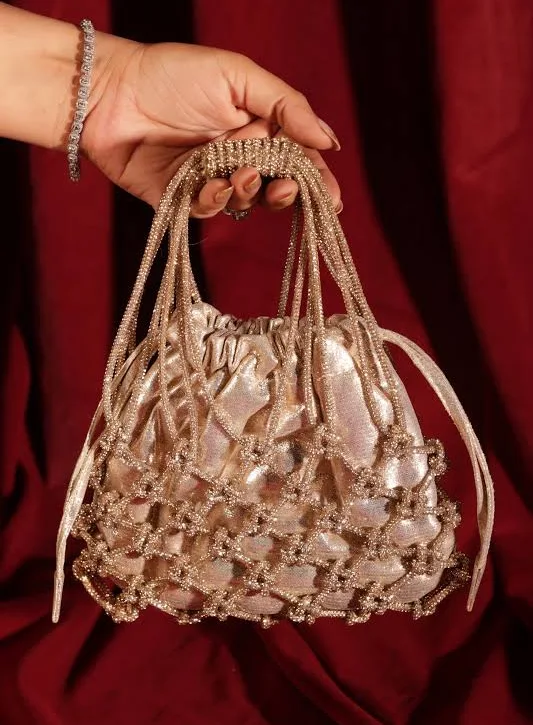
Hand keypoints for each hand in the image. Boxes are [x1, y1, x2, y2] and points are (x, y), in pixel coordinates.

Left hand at [82, 39, 341, 213]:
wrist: (109, 92)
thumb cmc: (172, 74)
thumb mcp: (238, 77)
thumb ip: (285, 107)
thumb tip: (329, 141)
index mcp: (256, 127)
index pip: (296, 159)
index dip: (316, 180)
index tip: (331, 199)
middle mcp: (237, 156)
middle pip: (275, 188)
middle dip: (287, 194)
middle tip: (286, 189)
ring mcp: (210, 179)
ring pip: (245, 203)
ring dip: (249, 193)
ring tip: (240, 173)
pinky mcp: (182, 199)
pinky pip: (209, 211)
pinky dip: (215, 201)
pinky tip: (211, 184)